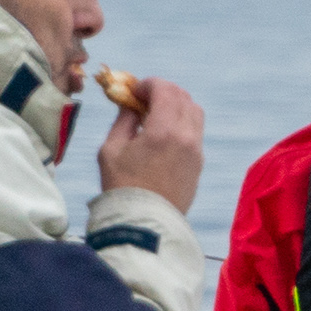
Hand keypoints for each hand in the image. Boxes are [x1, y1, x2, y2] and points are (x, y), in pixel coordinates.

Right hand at [97, 73, 204, 214]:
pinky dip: (182, 123)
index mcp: (164, 131)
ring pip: (194, 113)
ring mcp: (196, 152)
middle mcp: (187, 138)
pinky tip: (163, 134)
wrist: (144, 226)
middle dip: (163, 91)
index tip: (133, 90)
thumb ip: (124, 120)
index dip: (148, 84)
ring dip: (176, 106)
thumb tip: (131, 104)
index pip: (165, 90)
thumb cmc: (121, 187)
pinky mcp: (198, 165)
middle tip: (143, 98)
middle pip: (183, 97)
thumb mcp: (111, 149)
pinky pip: (195, 133)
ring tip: (154, 115)